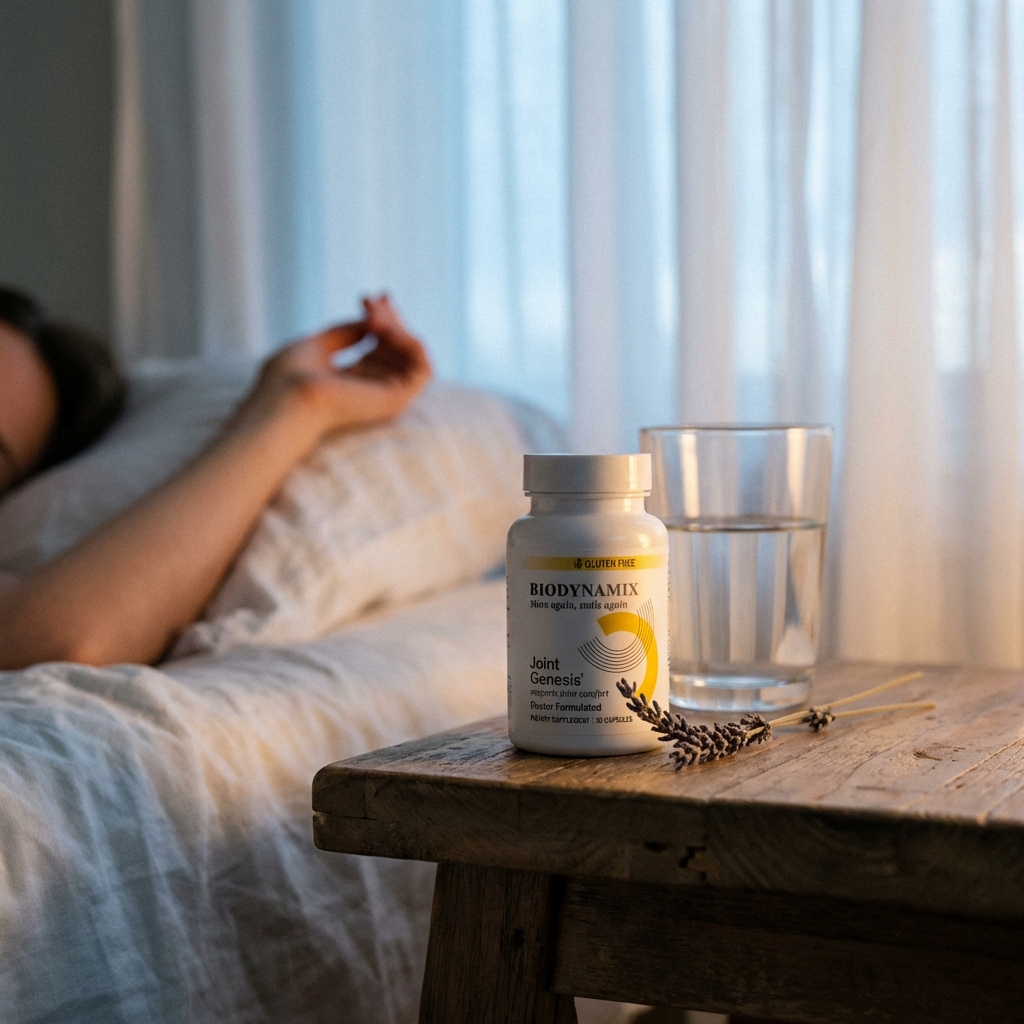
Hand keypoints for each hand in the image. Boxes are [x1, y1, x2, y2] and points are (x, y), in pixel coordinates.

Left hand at [241, 294, 431, 439]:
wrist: (287, 399)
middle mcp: (370, 392)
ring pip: (411, 356)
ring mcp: (385, 398)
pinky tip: (385, 330)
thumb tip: (370, 322)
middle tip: (372, 300)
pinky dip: (410, 342)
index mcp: (350, 383)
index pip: (377, 350)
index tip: (367, 297)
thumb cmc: (289, 378)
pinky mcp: (396, 401)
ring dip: (396, 327)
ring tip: (373, 317)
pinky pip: (422, 369)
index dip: (378, 321)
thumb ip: (345, 335)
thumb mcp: (317, 345)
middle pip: (397, 350)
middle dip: (389, 319)